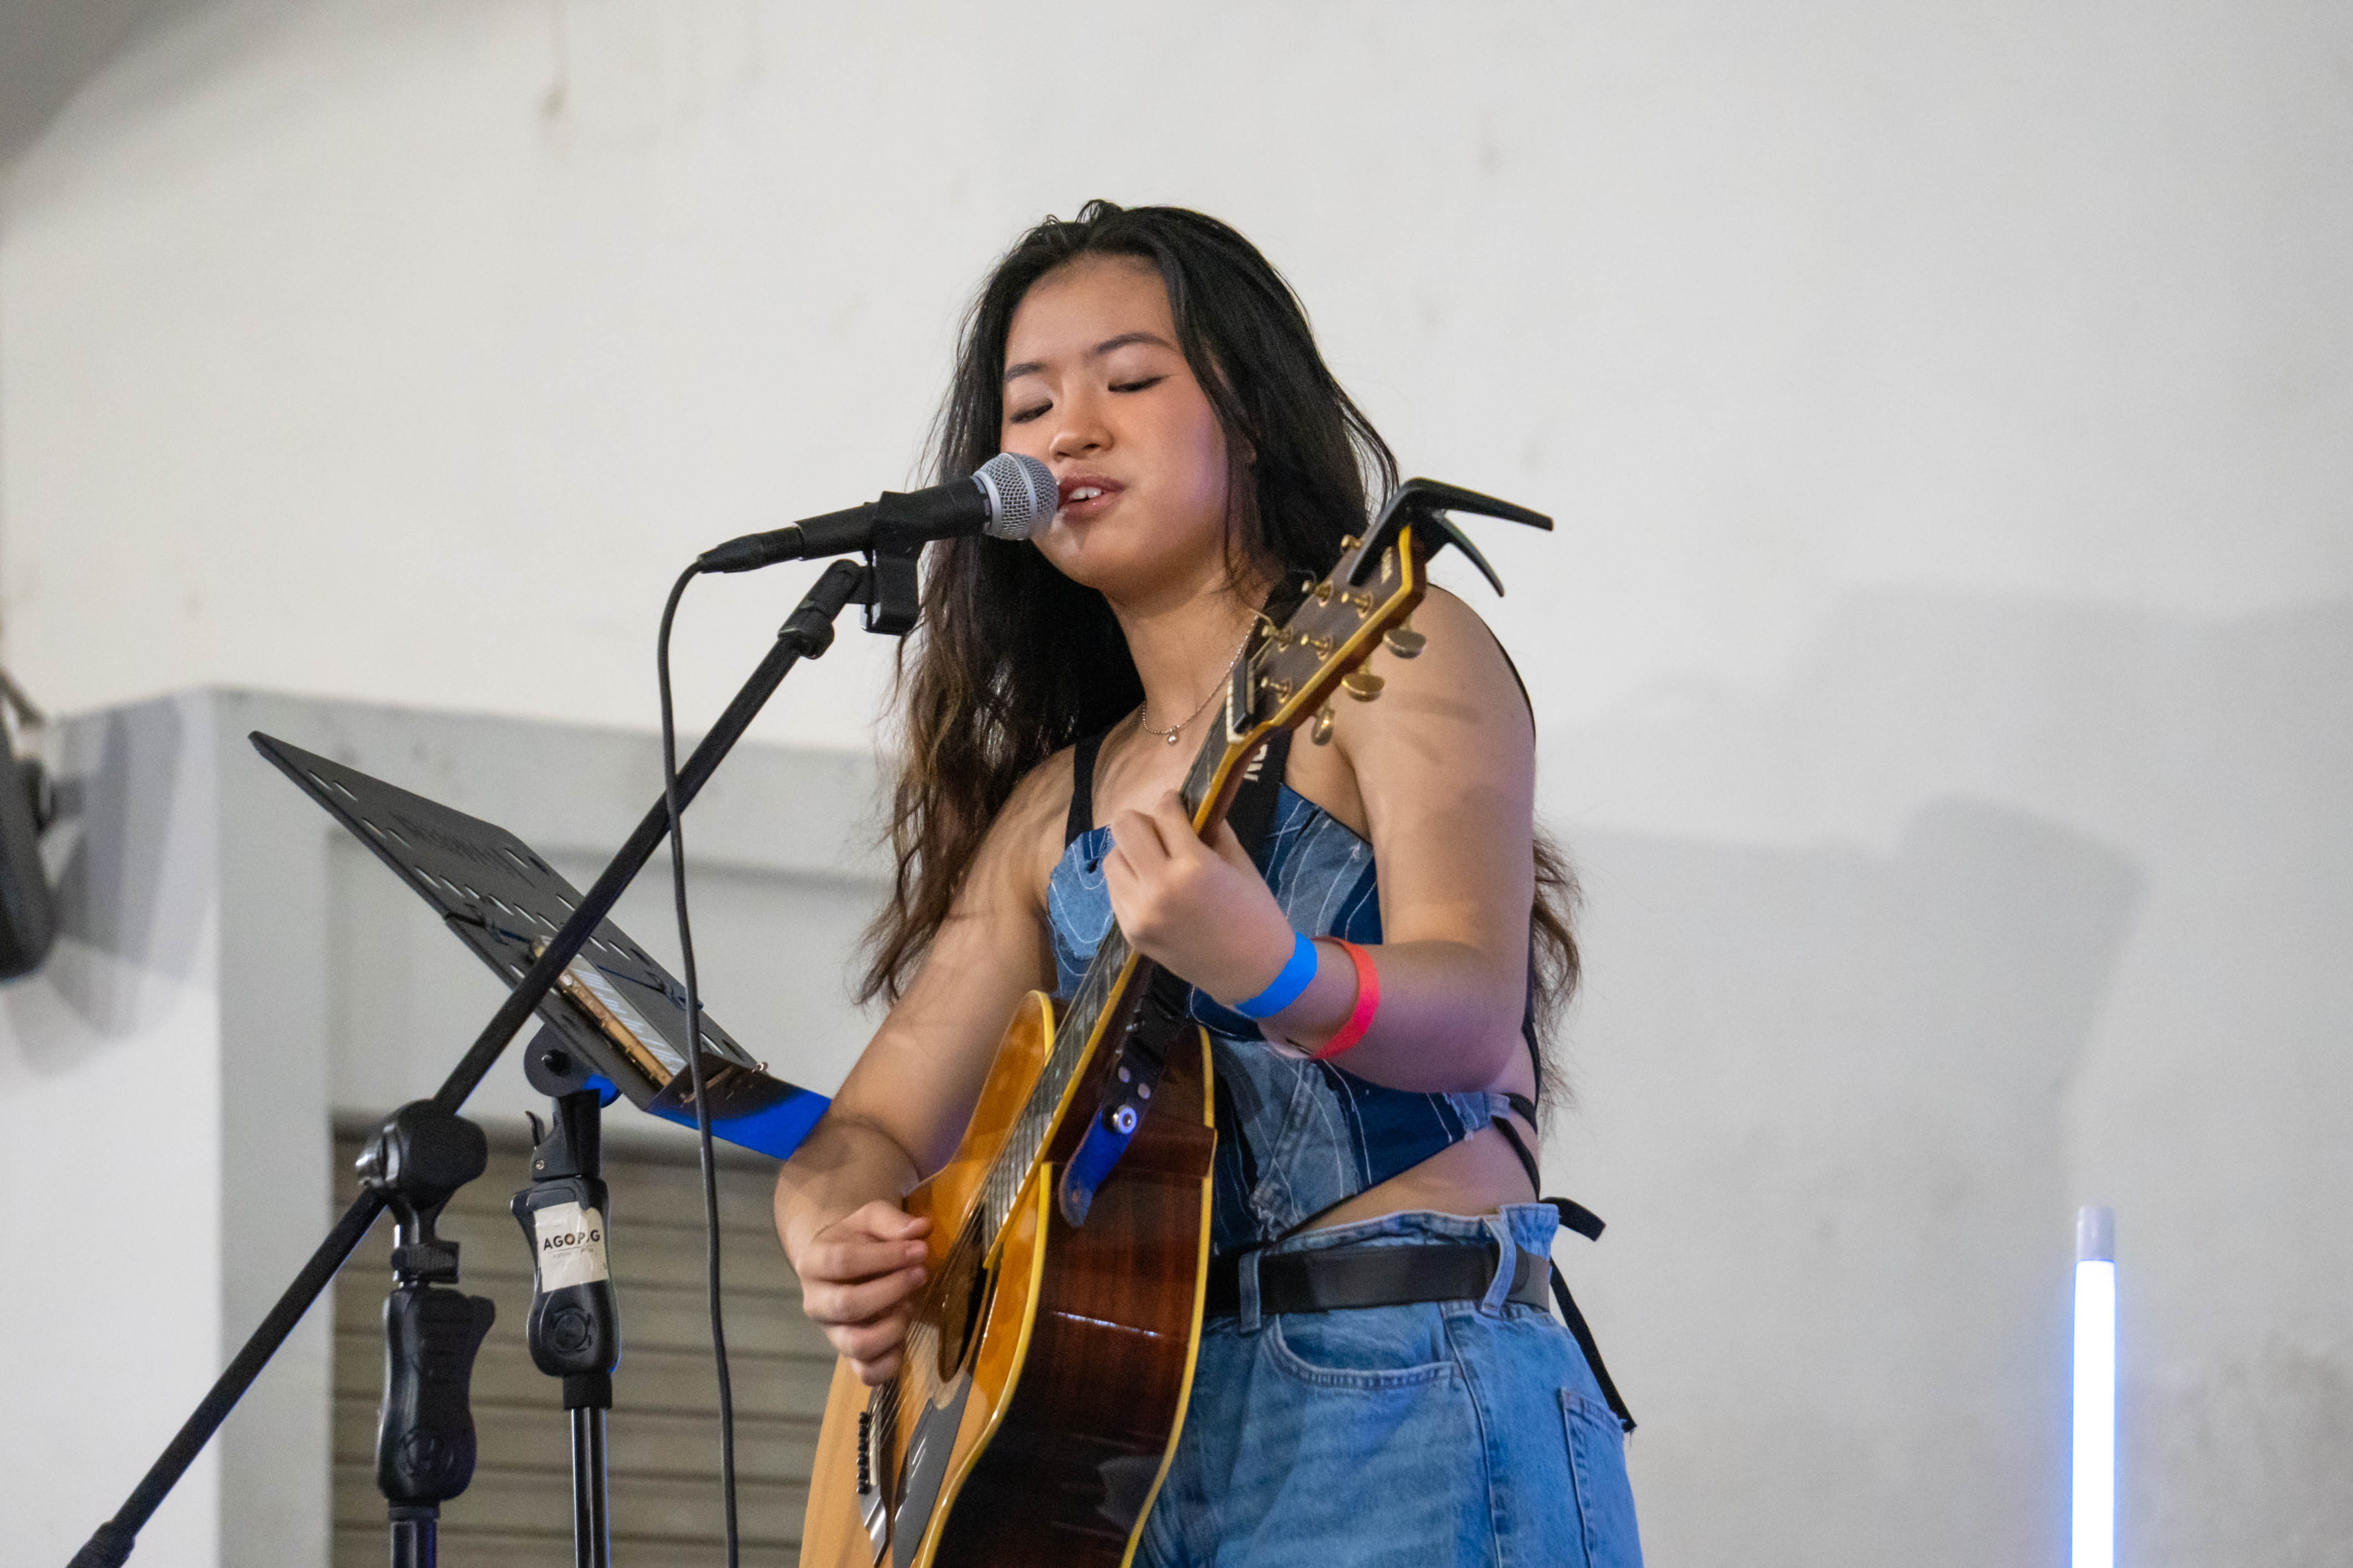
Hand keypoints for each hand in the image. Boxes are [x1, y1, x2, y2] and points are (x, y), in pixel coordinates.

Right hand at [793, 1200, 930, 1384]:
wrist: (844, 1265)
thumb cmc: (859, 1240)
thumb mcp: (870, 1220)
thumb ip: (893, 1222)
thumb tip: (922, 1228)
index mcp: (814, 1262)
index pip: (843, 1261)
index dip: (886, 1257)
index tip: (920, 1249)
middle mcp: (816, 1302)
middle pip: (848, 1305)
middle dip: (892, 1290)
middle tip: (921, 1274)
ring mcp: (832, 1333)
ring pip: (857, 1345)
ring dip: (893, 1326)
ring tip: (909, 1305)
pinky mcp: (850, 1357)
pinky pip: (867, 1374)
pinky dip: (892, 1361)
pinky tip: (904, 1337)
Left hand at [1102, 789, 1296, 1002]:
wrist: (1253, 972)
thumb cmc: (1255, 914)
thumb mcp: (1239, 862)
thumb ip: (1211, 829)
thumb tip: (1188, 806)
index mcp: (1193, 866)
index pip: (1163, 812)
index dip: (1171, 802)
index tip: (1176, 805)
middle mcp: (1159, 888)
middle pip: (1123, 827)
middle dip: (1144, 823)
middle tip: (1162, 834)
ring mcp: (1139, 913)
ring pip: (1112, 858)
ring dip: (1131, 853)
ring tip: (1155, 863)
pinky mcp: (1130, 932)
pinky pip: (1115, 890)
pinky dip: (1129, 881)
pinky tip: (1153, 888)